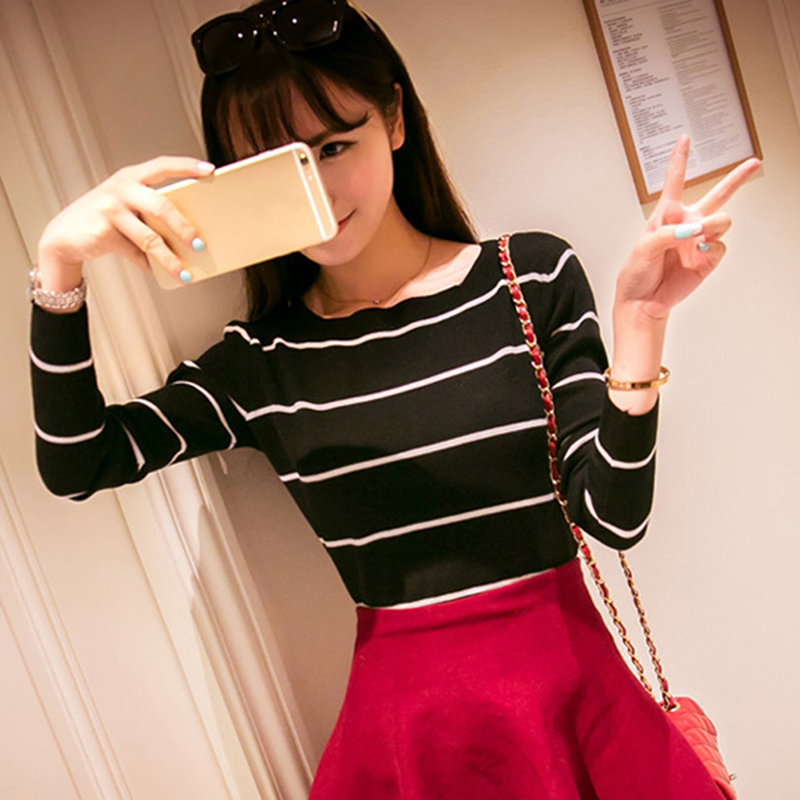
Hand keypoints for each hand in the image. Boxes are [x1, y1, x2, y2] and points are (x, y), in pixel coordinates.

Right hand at [37, 156, 214, 289]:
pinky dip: (150, 267)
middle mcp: (120, 189)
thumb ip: (152, 213)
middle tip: (200, 245)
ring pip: (150, 239)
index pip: (162, 166)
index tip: (210, 170)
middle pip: (161, 207)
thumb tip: (189, 239)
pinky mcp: (102, 232)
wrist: (64, 236)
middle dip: (184, 228)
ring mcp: (109, 209)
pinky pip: (135, 254)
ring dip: (170, 260)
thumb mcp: (127, 208)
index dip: (186, 166)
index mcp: (131, 177)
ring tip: (185, 274)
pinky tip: (161, 274)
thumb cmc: (106, 220)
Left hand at [616, 135, 760, 321]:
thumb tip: (693, 230)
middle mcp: (686, 224)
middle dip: (736, 178)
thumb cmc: (636, 272)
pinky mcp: (708, 259)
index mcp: (666, 215)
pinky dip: (711, 248)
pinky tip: (699, 252)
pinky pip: (720, 247)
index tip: (684, 139)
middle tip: (752, 163)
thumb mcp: (643, 248)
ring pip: (722, 221)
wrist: (642, 300)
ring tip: (699, 235)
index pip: (674, 181)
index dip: (680, 159)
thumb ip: (668, 233)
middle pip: (717, 195)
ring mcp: (699, 241)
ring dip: (714, 225)